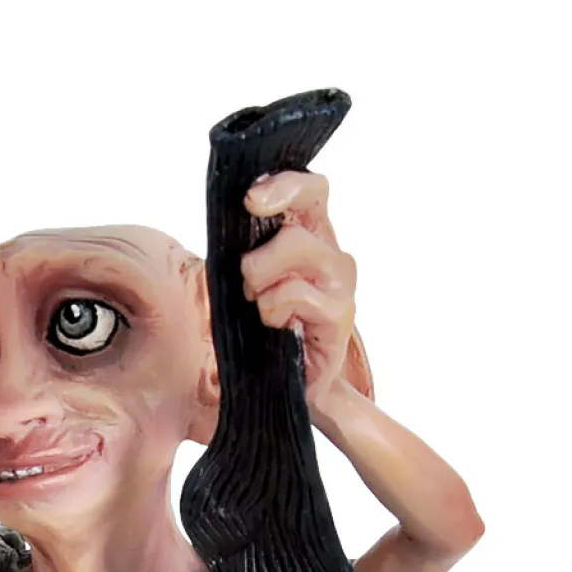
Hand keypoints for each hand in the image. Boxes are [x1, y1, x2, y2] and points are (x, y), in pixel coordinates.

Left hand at [241, 170, 367, 415]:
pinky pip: (294, 294)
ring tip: (262, 308)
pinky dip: (273, 311)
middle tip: (249, 283)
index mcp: (311, 236)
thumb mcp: (246, 282)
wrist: (287, 386)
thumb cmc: (263, 331)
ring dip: (262, 280)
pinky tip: (278, 328)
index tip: (249, 198)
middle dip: (260, 251)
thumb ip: (245, 247)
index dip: (283, 184)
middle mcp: (331, 253)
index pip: (312, 190)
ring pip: (295, 249)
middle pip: (301, 217)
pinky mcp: (340, 315)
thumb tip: (231, 215)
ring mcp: (340, 284)